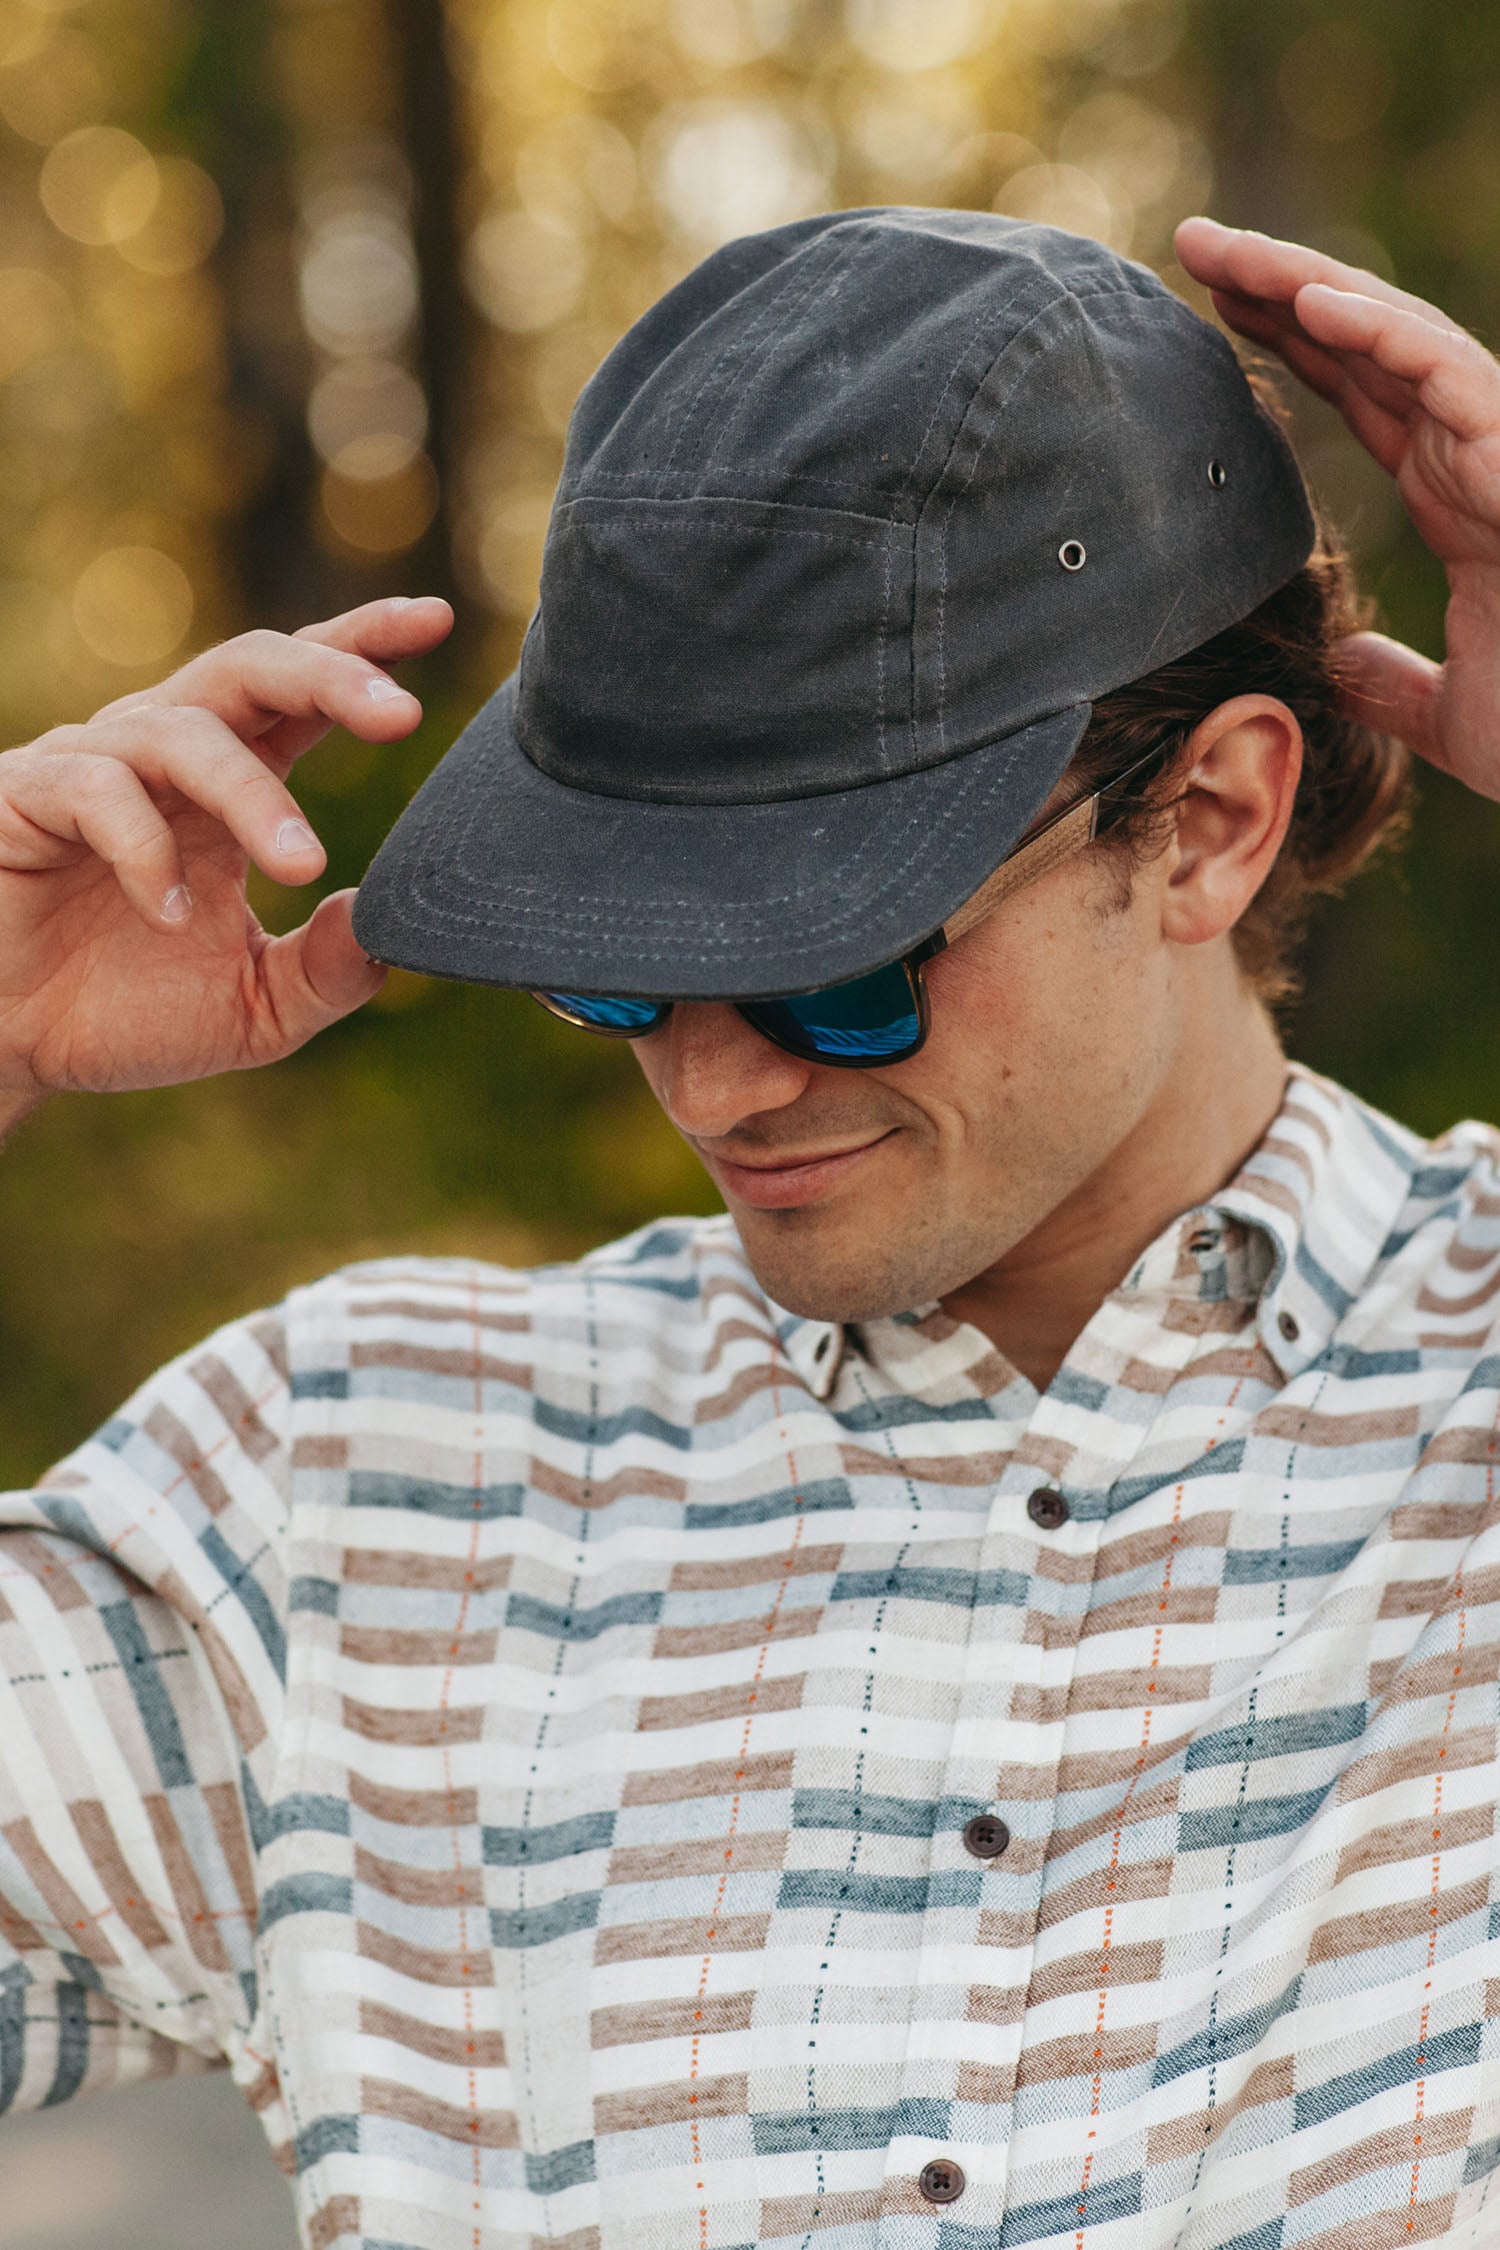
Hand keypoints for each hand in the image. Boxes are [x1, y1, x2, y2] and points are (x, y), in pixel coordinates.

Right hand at [0, 595, 453, 1124]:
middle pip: (251, 667)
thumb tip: (389, 930)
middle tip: (401, 715)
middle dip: (330, 677)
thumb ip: (327, 972)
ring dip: (254, 797)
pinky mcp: (23, 798)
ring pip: (185, 732)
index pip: (301, 696)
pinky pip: (96, 793)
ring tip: (303, 867)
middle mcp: (161, 755)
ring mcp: (89, 767)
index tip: (438, 620)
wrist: (4, 1051)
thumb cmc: (121, 1014)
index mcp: (225, 785)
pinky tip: (175, 916)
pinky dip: (148, 852)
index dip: (364, 649)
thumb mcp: (255, 1009)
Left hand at [1175, 215, 1499, 802]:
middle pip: (1363, 340)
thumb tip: (1340, 661)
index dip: (1288, 339)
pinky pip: (1444, 371)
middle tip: (1192, 241)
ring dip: (1309, 283)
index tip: (1212, 305)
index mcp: (1455, 491)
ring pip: (1396, 333)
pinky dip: (1378, 332)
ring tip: (1224, 250)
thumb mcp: (1451, 714)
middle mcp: (1476, 448)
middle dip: (1280, 284)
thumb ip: (1393, 682)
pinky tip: (1310, 303)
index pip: (1359, 389)